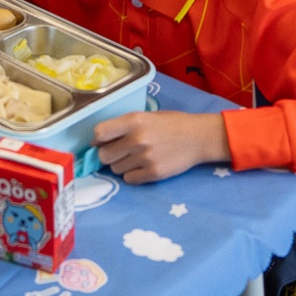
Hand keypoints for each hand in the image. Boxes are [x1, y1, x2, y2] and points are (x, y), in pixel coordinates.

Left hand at [91, 110, 230, 183]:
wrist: (198, 137)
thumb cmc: (170, 124)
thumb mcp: (146, 116)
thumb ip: (123, 126)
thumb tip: (97, 142)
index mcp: (134, 120)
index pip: (100, 133)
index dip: (99, 139)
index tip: (104, 141)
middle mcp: (137, 139)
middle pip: (104, 155)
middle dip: (109, 154)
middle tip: (121, 151)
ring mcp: (145, 158)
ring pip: (116, 169)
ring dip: (122, 165)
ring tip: (137, 157)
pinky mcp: (153, 174)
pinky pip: (129, 179)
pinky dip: (133, 174)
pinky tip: (144, 166)